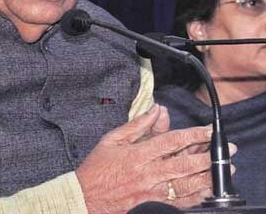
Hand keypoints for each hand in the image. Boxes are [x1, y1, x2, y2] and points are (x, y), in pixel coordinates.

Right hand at [76, 104, 231, 213]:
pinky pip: (179, 203)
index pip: (172, 141)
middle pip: (185, 164)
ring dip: (208, 176)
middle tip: (228, 149)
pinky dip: (196, 196)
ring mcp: (151, 193)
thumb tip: (156, 110)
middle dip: (209, 155)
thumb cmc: (97, 167)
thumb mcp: (112, 139)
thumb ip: (137, 125)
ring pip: (187, 185)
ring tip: (225, 169)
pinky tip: (207, 189)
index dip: (194, 134)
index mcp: (138, 154)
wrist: (85, 197)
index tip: (209, 130)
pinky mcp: (152, 207)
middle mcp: (148, 174)